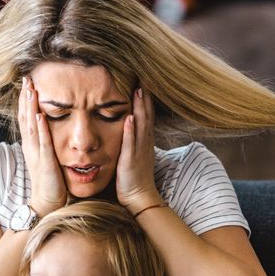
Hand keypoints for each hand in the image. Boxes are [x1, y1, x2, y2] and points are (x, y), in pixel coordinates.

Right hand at [19, 76, 68, 217]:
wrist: (47, 201)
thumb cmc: (50, 179)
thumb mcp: (45, 155)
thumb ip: (45, 141)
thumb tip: (47, 126)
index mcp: (31, 143)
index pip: (26, 117)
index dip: (25, 99)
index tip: (27, 82)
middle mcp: (30, 146)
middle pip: (25, 116)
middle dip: (25, 97)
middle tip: (26, 78)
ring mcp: (36, 153)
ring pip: (31, 126)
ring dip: (30, 107)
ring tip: (30, 90)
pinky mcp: (45, 162)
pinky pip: (42, 142)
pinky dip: (40, 128)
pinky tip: (39, 115)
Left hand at [116, 88, 161, 213]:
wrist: (140, 198)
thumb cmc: (134, 177)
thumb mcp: (135, 153)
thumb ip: (132, 139)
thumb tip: (128, 125)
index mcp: (144, 140)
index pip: (146, 114)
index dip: (146, 98)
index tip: (143, 81)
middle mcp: (144, 142)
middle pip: (147, 114)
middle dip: (145, 96)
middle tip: (143, 77)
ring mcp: (139, 151)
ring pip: (141, 125)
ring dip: (140, 108)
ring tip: (139, 90)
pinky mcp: (131, 160)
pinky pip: (131, 143)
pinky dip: (131, 130)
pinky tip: (129, 117)